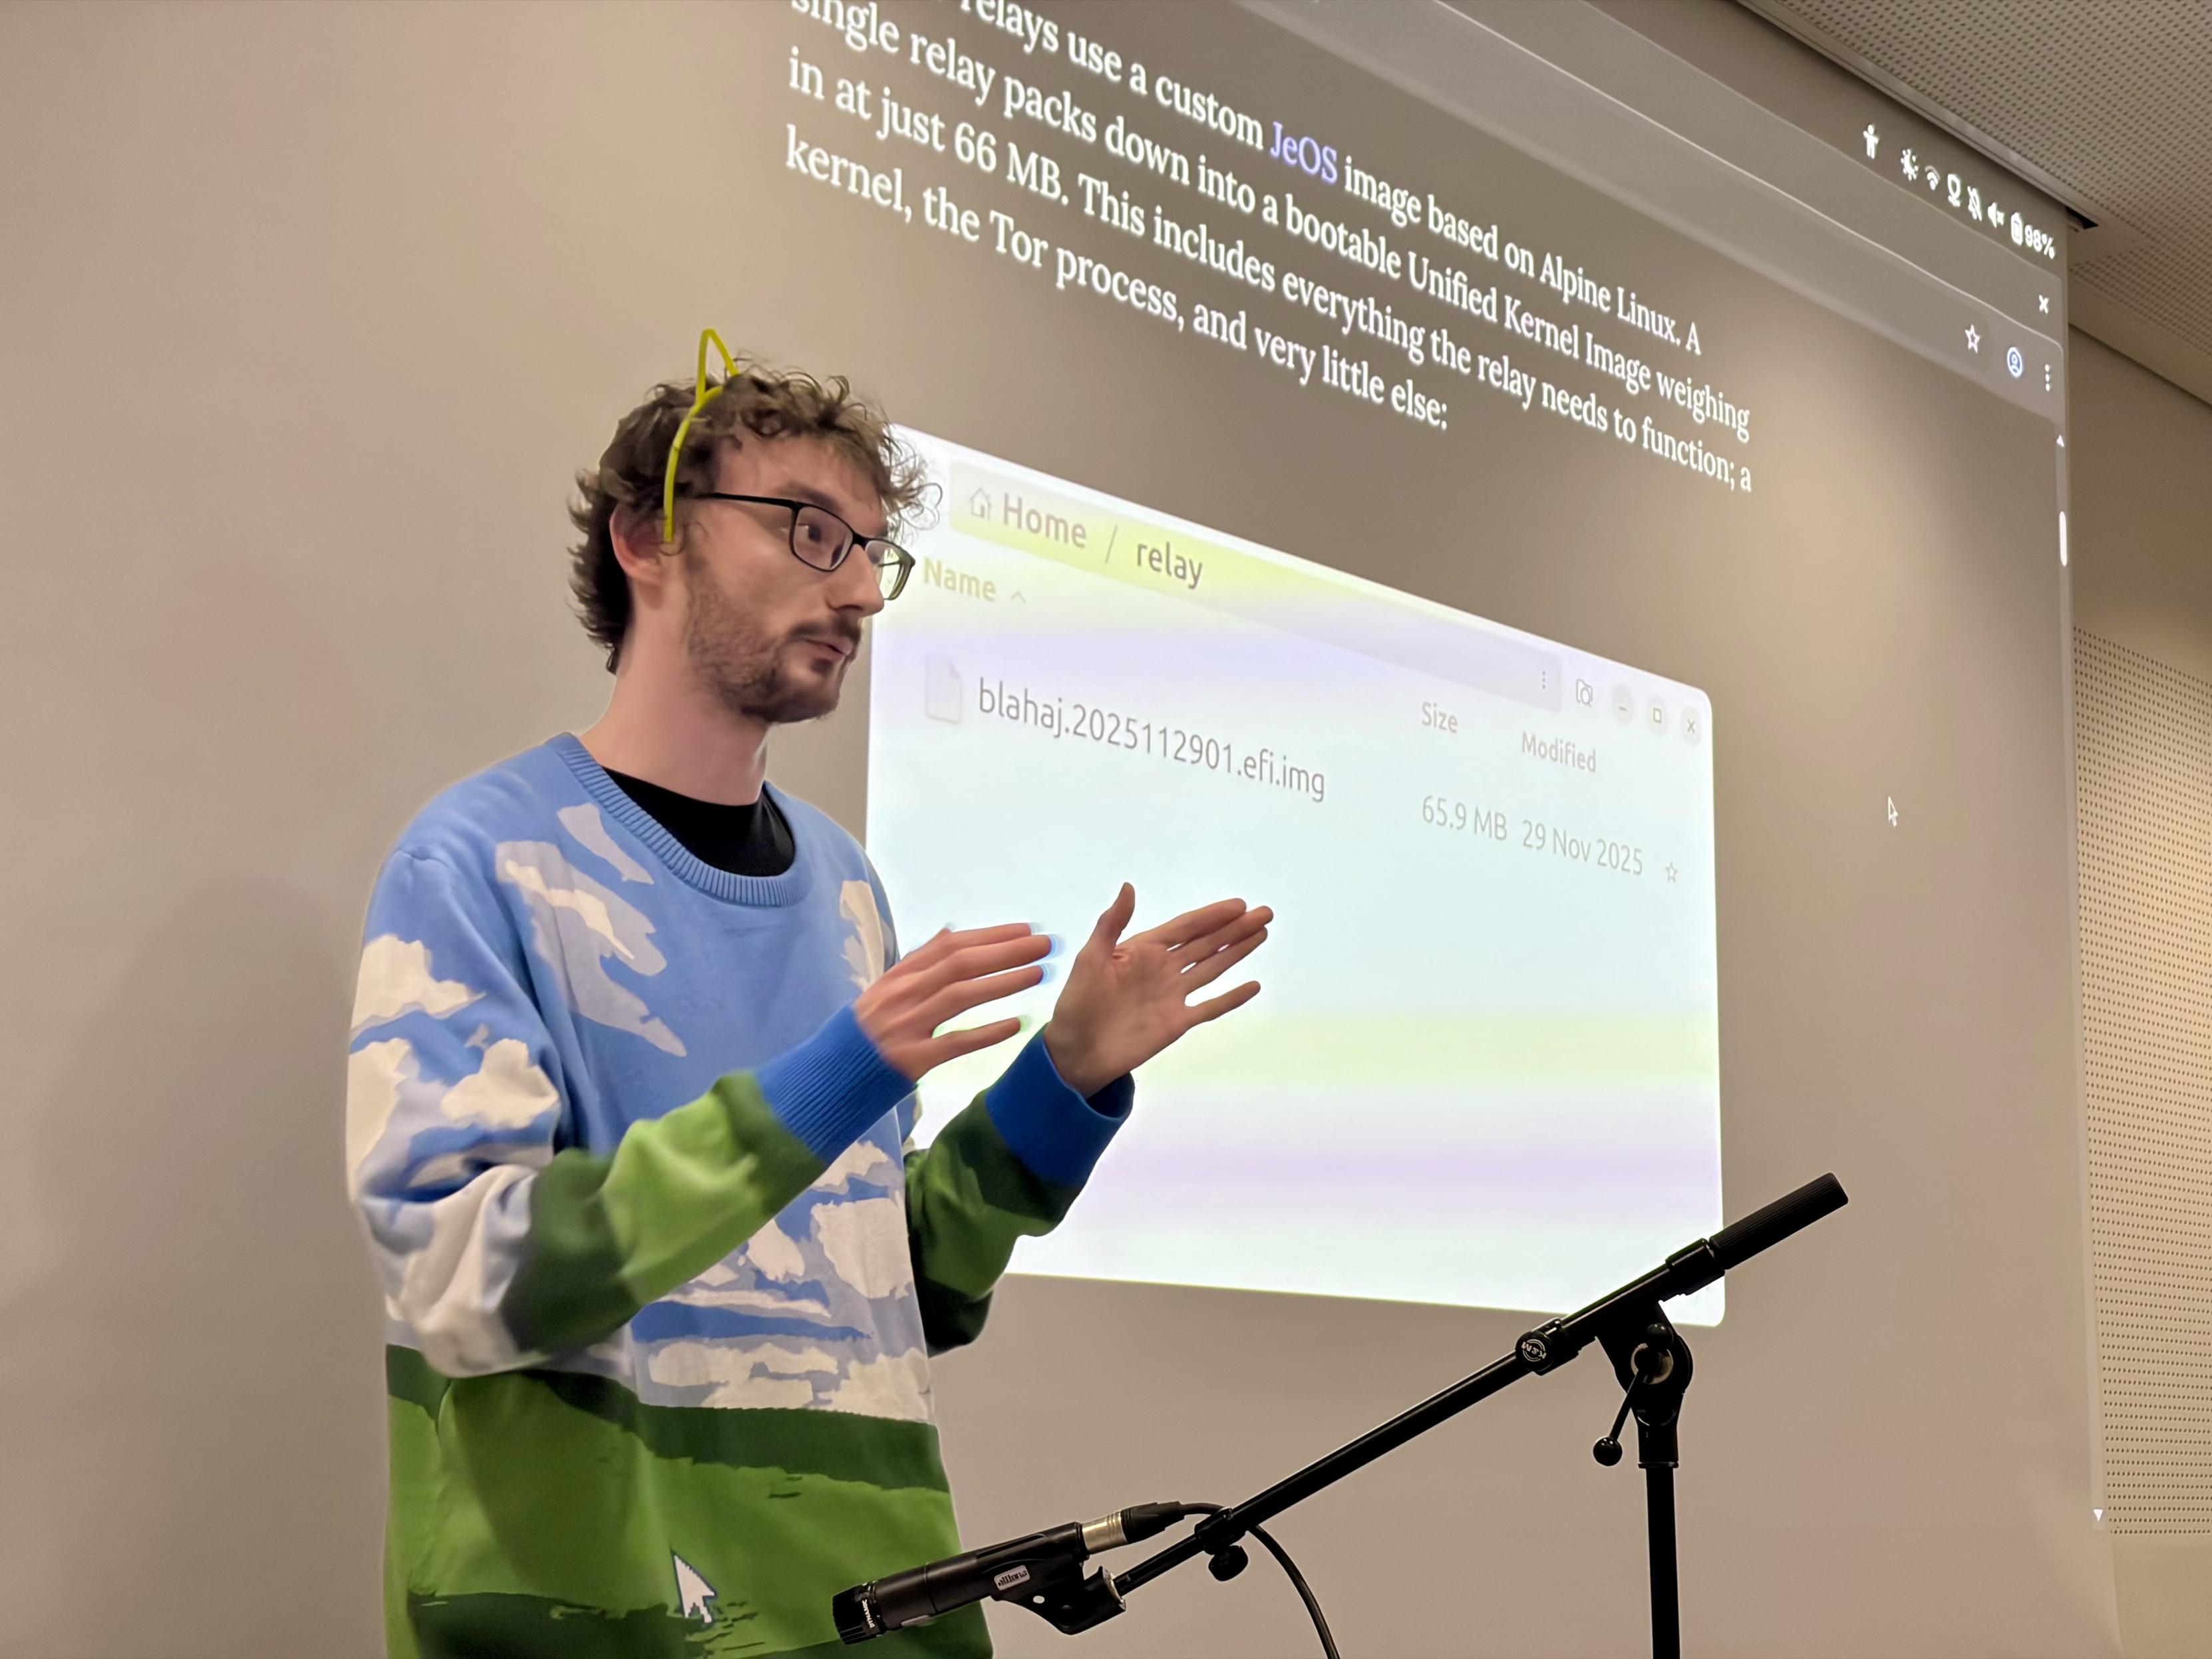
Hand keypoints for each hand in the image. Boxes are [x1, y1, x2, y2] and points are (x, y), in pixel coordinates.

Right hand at [853, 923, 1049, 1081]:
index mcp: (897, 976)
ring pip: (959, 996)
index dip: (990, 935)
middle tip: (1045, 946)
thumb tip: (949, 932)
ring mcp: (905, 1027)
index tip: (1026, 930)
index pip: (949, 945)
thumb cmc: (865, 1032)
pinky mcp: (910, 1060)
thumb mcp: (885, 991)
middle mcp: (901, 995)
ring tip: (1037, 974)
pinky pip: (954, 1042)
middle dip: (1006, 951)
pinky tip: (1016, 1024)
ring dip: (1002, 982)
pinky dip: (986, 1033)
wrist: (830, 1076)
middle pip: (960, 964)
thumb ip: (917, 964)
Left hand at [1043, 885, 1270, 1096]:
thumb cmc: (1077, 1002)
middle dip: (1235, 928)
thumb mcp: (1091, 958)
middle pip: (1206, 943)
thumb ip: (1112, 924)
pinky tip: (1252, 985)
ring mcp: (1173, 995)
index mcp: (1144, 950)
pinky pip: (1210, 1007)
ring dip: (1237, 951)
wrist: (1076, 1051)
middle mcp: (1163, 969)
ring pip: (1213, 968)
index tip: (1239, 904)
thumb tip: (1129, 886)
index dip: (1212, 916)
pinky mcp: (1178, 1022)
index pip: (1185, 928)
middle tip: (1265, 912)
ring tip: (1262, 934)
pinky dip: (1232, 998)